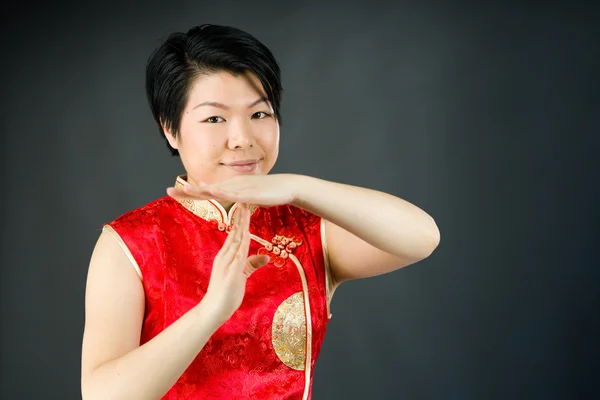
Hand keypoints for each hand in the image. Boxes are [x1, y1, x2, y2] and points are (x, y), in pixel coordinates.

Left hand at [166, 174, 300, 207]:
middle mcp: (231, 185)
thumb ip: (235, 199)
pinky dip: (223, 193)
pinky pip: (235, 194)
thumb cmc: (268, 192)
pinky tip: (213, 192)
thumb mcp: (247, 196)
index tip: (171, 193)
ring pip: (217, 190)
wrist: (287, 186)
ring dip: (201, 189)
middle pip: (205, 189)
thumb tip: (227, 202)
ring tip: (185, 189)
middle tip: (167, 191)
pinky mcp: (250, 193)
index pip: (204, 191)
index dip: (188, 193)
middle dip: (186, 191)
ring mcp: (240, 188)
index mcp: (229, 188)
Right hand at [202, 204, 269, 321]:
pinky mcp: (231, 273)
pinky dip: (242, 244)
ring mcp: (227, 264)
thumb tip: (266, 256)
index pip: (234, 233)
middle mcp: (225, 256)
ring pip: (236, 240)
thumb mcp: (241, 275)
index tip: (244, 205)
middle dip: (240, 216)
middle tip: (244, 199)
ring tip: (245, 210)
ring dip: (241, 225)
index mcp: (226, 255)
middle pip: (234, 232)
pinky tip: (246, 234)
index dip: (240, 219)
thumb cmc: (226, 293)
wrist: (213, 310)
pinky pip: (238, 256)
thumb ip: (252, 264)